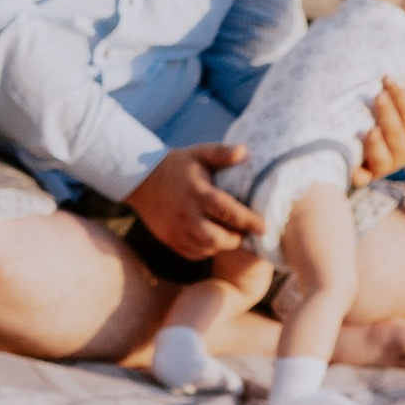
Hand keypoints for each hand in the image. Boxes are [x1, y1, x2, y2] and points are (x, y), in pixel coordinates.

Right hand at [123, 142, 259, 268]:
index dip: (248, 221)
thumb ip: (222, 153)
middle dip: (235, 239)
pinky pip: (193, 253)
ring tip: (229, 235)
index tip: (264, 227)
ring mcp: (175, 228)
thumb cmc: (177, 165)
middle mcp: (185, 213)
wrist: (140, 179)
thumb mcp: (198, 153)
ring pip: (205, 248)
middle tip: (244, 232)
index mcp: (196, 191)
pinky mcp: (168, 238)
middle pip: (216, 238)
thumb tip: (245, 152)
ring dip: (221, 245)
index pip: (227, 211)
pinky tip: (211, 238)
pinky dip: (206, 249)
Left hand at [357, 75, 404, 188]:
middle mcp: (401, 153)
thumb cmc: (384, 114)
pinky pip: (363, 178)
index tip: (386, 79)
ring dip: (377, 145)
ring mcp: (383, 165)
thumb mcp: (399, 105)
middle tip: (378, 97)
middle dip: (389, 115)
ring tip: (372, 131)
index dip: (401, 98)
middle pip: (398, 136)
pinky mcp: (364, 175)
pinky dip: (358, 174)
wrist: (360, 137)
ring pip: (383, 159)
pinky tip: (352, 168)